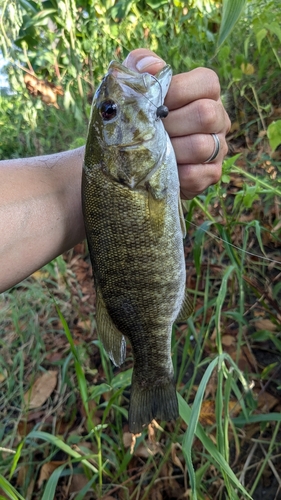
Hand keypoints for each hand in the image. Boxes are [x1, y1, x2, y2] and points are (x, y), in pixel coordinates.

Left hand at [124, 49, 230, 198]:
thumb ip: (139, 64)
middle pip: (207, 115)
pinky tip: (161, 169)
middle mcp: (219, 118)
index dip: (178, 92)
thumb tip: (152, 67)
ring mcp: (218, 148)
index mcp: (206, 92)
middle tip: (149, 130)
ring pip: (202, 147)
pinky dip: (174, 173)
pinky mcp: (211, 174)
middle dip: (170, 123)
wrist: (129, 158)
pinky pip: (196, 174)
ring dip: (170, 150)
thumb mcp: (133, 85)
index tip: (153, 102)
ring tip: (152, 151)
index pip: (207, 83)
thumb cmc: (137, 116)